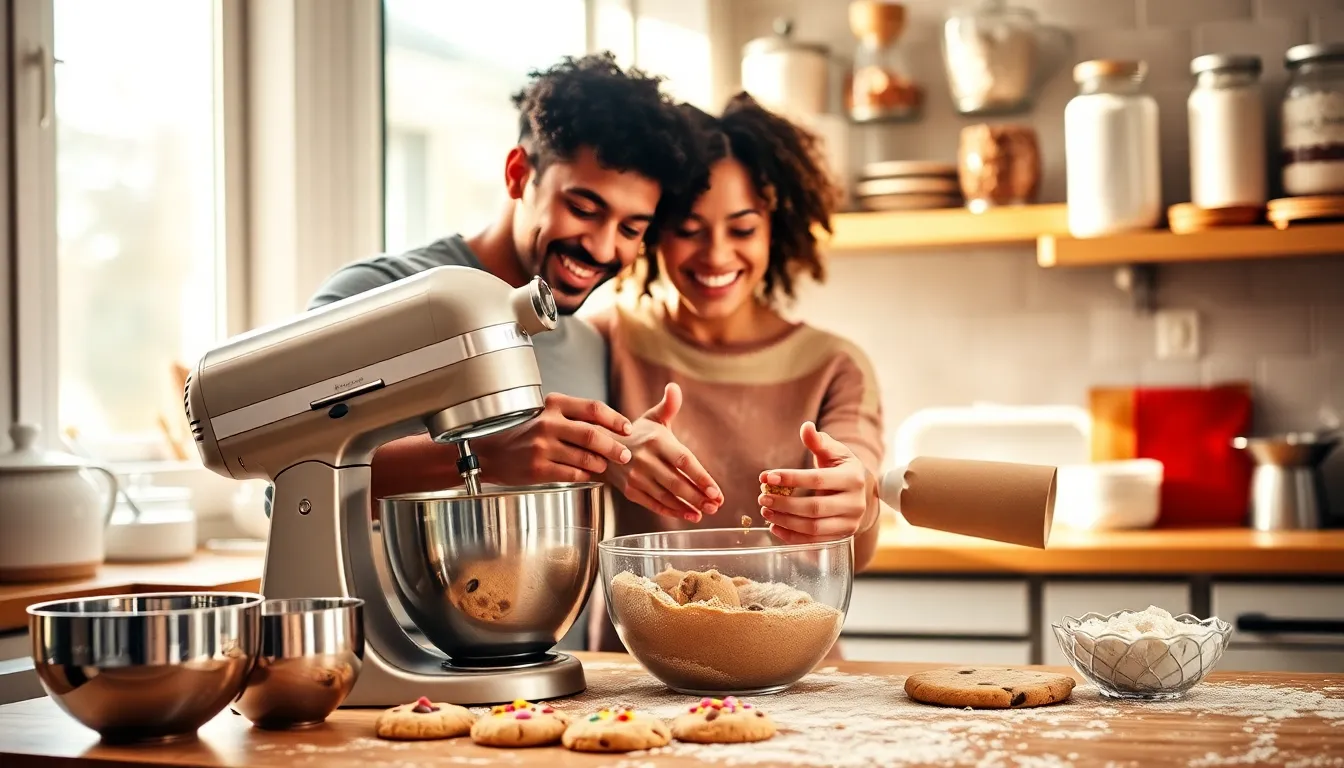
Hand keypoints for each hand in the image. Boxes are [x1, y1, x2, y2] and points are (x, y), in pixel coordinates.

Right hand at [472, 393, 632, 485]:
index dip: (615, 419)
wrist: (490, 453)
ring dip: (601, 464)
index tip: (627, 428)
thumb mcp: (547, 415)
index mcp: (553, 405)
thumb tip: (611, 426)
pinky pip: (573, 474)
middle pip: (593, 435)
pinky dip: (585, 475)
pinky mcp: (539, 469)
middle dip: (615, 447)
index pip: (593, 408)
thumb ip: (574, 417)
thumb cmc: (523, 434)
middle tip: (626, 455)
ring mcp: (542, 447)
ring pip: (586, 458)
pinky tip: (586, 473)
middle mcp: (548, 424)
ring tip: (604, 465)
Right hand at [603, 383, 721, 521]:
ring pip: (666, 496)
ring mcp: (636, 477)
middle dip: (698, 496)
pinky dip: (672, 511)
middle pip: (676, 482)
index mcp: (656, 441)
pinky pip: (654, 504)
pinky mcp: (630, 491)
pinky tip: (689, 515)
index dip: (701, 477)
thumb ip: (669, 406)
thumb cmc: (637, 433)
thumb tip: (674, 388)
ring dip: (688, 506)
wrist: (603, 447)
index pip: (683, 461)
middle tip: (716, 505)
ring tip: (706, 511)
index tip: (717, 491)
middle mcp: (645, 460)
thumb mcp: (653, 417)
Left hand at [757, 422, 878, 543]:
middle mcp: (855, 503)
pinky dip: (792, 537)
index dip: (791, 479)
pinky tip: (775, 527)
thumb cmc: (840, 468)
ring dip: (785, 521)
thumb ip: (818, 441)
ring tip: (766, 511)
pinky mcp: (842, 536)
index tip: (766, 477)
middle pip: (814, 508)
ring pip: (813, 527)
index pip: (817, 479)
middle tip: (762, 498)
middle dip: (784, 504)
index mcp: (853, 478)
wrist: (860, 491)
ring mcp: (850, 523)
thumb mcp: (833, 451)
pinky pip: (814, 541)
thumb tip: (806, 427)